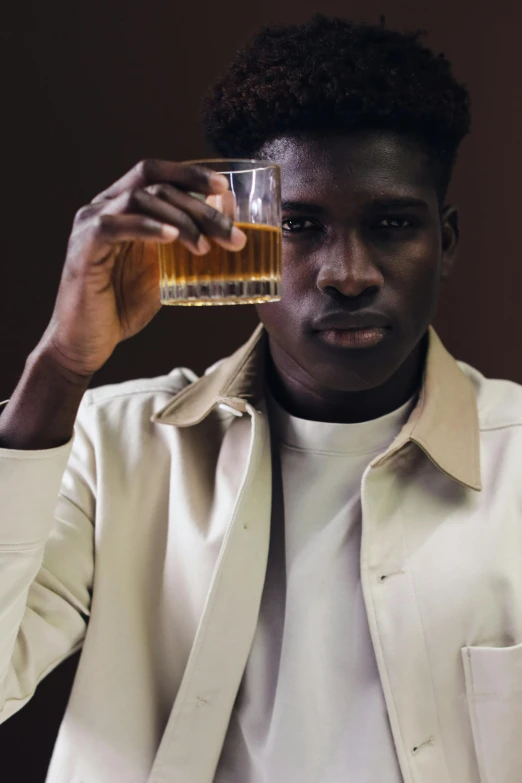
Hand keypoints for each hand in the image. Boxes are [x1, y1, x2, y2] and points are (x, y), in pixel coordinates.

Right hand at [37, 159, 246, 378]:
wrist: (87, 341)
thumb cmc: (123, 305)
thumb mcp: (166, 269)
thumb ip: (188, 242)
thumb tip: (225, 217)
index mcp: (122, 207)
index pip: (156, 173)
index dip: (191, 174)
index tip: (225, 188)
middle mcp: (104, 207)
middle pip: (155, 184)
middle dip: (200, 206)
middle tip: (231, 234)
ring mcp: (90, 224)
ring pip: (140, 198)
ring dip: (181, 220)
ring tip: (205, 247)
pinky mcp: (84, 247)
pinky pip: (115, 225)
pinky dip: (147, 227)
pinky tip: (172, 237)